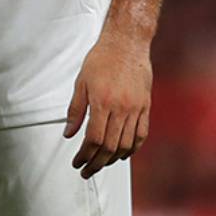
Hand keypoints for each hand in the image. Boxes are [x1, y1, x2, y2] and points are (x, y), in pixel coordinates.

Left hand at [63, 31, 151, 177]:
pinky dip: (133, 148)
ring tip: (101, 163)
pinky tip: (123, 154)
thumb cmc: (101, 60)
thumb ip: (75, 111)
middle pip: (111, 146)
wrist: (127, 44)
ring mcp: (136, 109)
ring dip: (114, 158)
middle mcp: (122, 108)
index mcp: (103, 103)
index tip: (77, 162)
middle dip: (97, 162)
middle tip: (87, 170)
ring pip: (127, 144)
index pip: (94, 139)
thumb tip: (69, 134)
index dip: (85, 155)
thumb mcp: (80, 83)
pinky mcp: (146, 107)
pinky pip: (142, 134)